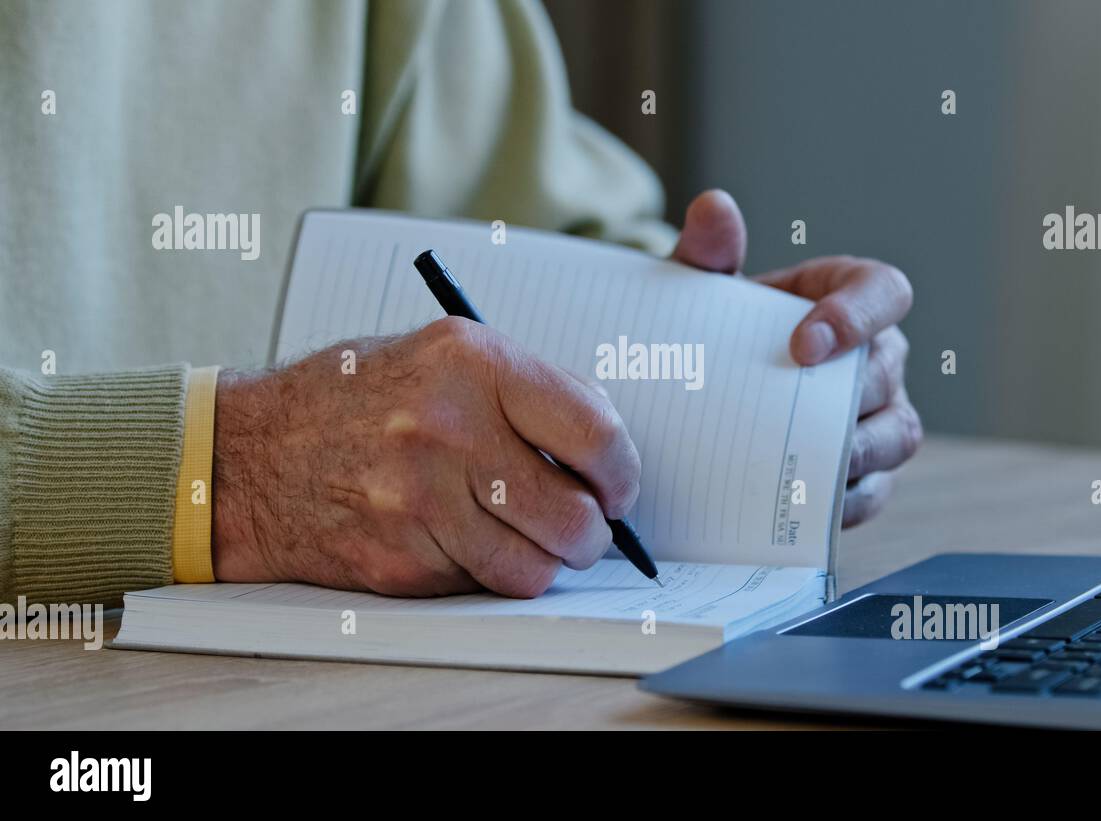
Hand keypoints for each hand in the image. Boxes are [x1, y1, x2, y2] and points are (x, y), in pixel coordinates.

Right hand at [210, 318, 640, 597]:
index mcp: (471, 361)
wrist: (247, 455)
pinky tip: (469, 544)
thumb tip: (605, 447)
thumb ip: (525, 390)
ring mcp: (419, 496)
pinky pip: (485, 584)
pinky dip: (492, 574)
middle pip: (573, 513)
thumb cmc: (350, 401)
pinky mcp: (398, 554)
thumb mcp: (440, 357)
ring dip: (547, 561)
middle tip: (585, 527)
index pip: (594, 430)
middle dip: (593, 532)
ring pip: (536, 564)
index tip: (619, 487)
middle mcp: (448, 426)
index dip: (622, 472)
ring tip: (529, 538)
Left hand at [671, 190, 920, 526]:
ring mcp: (877, 416)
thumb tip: (713, 209)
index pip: (885, 290)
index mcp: (846, 296)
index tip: (804, 344)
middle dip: (850, 394)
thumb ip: (706, 251)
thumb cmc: (711, 329)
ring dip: (858, 452)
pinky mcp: (865, 472)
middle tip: (794, 416)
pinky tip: (803, 505)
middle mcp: (876, 356)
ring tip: (804, 465)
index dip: (859, 316)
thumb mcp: (699, 290)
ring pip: (899, 433)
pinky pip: (874, 490)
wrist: (698, 388)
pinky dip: (845, 501)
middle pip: (889, 372)